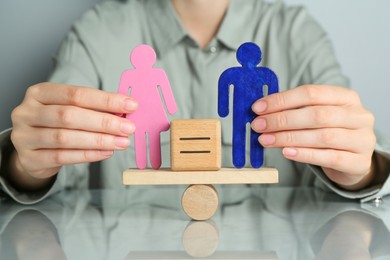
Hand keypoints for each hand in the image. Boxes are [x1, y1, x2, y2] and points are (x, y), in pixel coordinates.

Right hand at [10, 83, 137, 187]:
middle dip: (104, 122)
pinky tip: (106, 152)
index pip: (76, 94)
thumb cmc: (55, 125)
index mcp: (39, 93)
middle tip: (128, 128)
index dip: (106, 100)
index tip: (131, 105)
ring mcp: (24, 137)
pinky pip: (62, 157)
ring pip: (65, 138)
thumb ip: (92, 108)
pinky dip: (88, 155)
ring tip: (122, 142)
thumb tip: (125, 110)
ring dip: (99, 140)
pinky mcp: (29, 159)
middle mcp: (27, 112)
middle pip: (69, 116)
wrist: (31, 151)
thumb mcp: (68, 109)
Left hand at [251, 85, 375, 189]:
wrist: (354, 161)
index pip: (311, 93)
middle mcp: (358, 116)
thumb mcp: (317, 116)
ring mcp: (362, 139)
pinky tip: (286, 152)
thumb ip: (295, 111)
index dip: (282, 100)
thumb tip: (261, 112)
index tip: (258, 108)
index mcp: (346, 97)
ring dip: (289, 138)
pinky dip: (304, 155)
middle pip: (316, 115)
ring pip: (322, 137)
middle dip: (282, 120)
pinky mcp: (358, 162)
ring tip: (266, 140)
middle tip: (260, 125)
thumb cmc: (330, 133)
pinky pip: (328, 157)